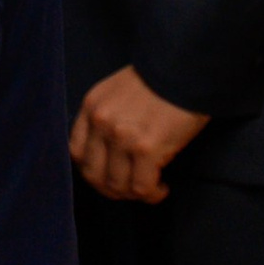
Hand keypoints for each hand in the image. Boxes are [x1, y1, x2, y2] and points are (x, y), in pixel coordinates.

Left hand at [70, 67, 208, 204]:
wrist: (186, 69)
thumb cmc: (160, 81)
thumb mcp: (119, 92)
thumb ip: (107, 118)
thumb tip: (109, 154)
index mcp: (92, 106)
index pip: (76, 152)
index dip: (93, 171)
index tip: (110, 176)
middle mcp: (101, 122)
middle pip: (93, 175)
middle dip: (112, 189)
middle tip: (131, 190)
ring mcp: (121, 136)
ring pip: (117, 185)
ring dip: (134, 194)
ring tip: (151, 188)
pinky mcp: (145, 148)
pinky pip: (141, 187)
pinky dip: (152, 194)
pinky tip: (162, 188)